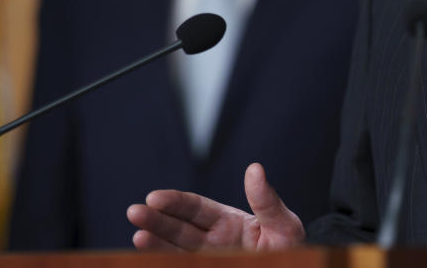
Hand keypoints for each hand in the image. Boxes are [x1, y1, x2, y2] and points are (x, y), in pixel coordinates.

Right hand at [128, 162, 305, 250]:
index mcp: (228, 222)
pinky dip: (165, 264)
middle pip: (178, 229)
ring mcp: (209, 261)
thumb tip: (255, 168)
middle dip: (156, 220)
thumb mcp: (284, 223)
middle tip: (134, 212)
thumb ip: (266, 201)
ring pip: (176, 252)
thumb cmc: (292, 249)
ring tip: (138, 237)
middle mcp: (213, 242)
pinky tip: (149, 260)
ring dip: (156, 245)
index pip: (195, 209)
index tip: (155, 197)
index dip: (174, 202)